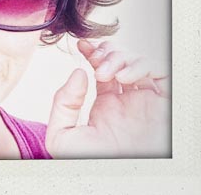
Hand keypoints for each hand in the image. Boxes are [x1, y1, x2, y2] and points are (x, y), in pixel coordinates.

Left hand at [45, 39, 169, 158]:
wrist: (112, 178)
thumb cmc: (88, 163)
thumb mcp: (62, 135)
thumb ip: (63, 102)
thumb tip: (78, 73)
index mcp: (106, 104)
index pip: (102, 67)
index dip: (92, 51)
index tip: (81, 45)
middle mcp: (127, 100)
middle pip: (120, 59)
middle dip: (106, 52)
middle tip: (95, 62)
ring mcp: (145, 101)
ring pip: (138, 61)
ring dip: (121, 58)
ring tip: (106, 74)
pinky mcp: (162, 105)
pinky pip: (161, 73)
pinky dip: (143, 66)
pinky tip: (124, 78)